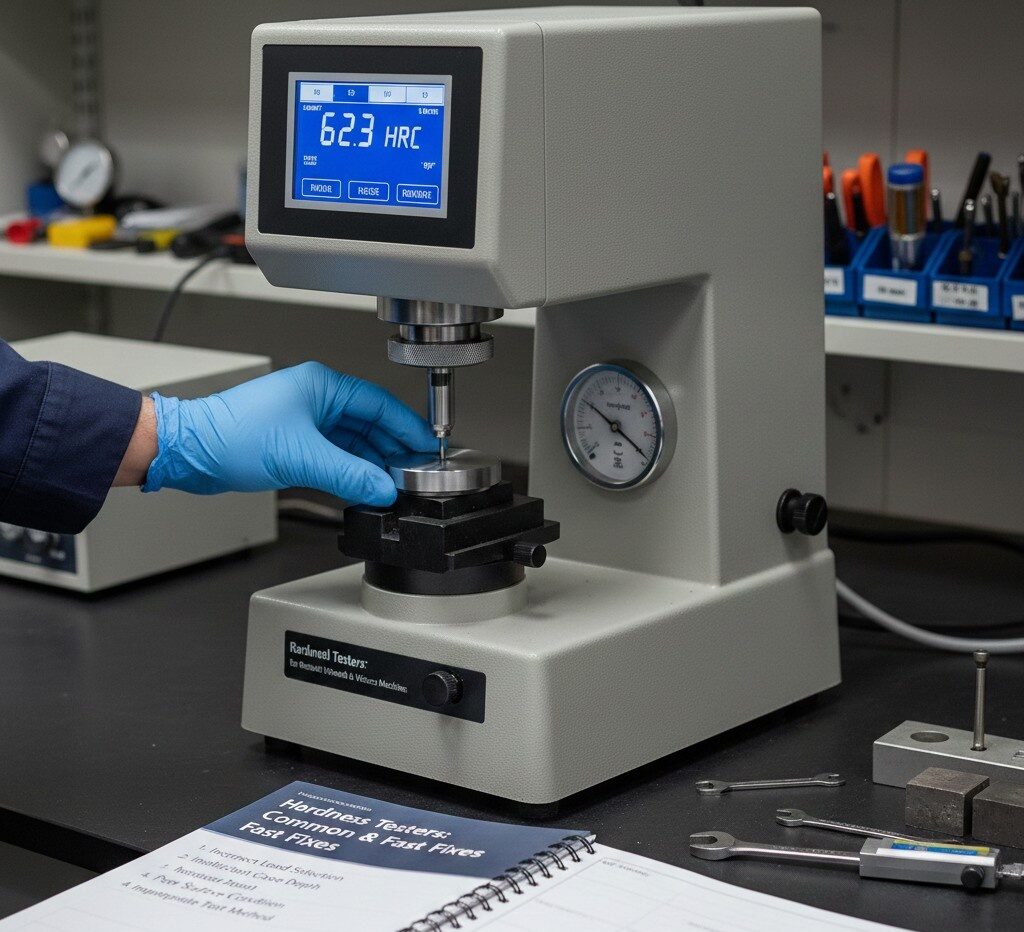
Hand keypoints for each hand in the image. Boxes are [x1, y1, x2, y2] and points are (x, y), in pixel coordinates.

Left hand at [139, 362, 435, 505]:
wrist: (190, 452)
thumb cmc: (230, 436)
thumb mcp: (300, 457)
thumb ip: (348, 475)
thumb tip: (382, 488)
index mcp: (322, 386)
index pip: (380, 404)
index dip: (407, 427)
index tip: (428, 447)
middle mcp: (317, 399)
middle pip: (371, 423)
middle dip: (393, 449)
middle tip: (414, 472)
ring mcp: (306, 421)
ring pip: (354, 442)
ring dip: (372, 463)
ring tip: (392, 484)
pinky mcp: (296, 442)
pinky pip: (336, 455)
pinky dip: (351, 470)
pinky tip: (363, 486)